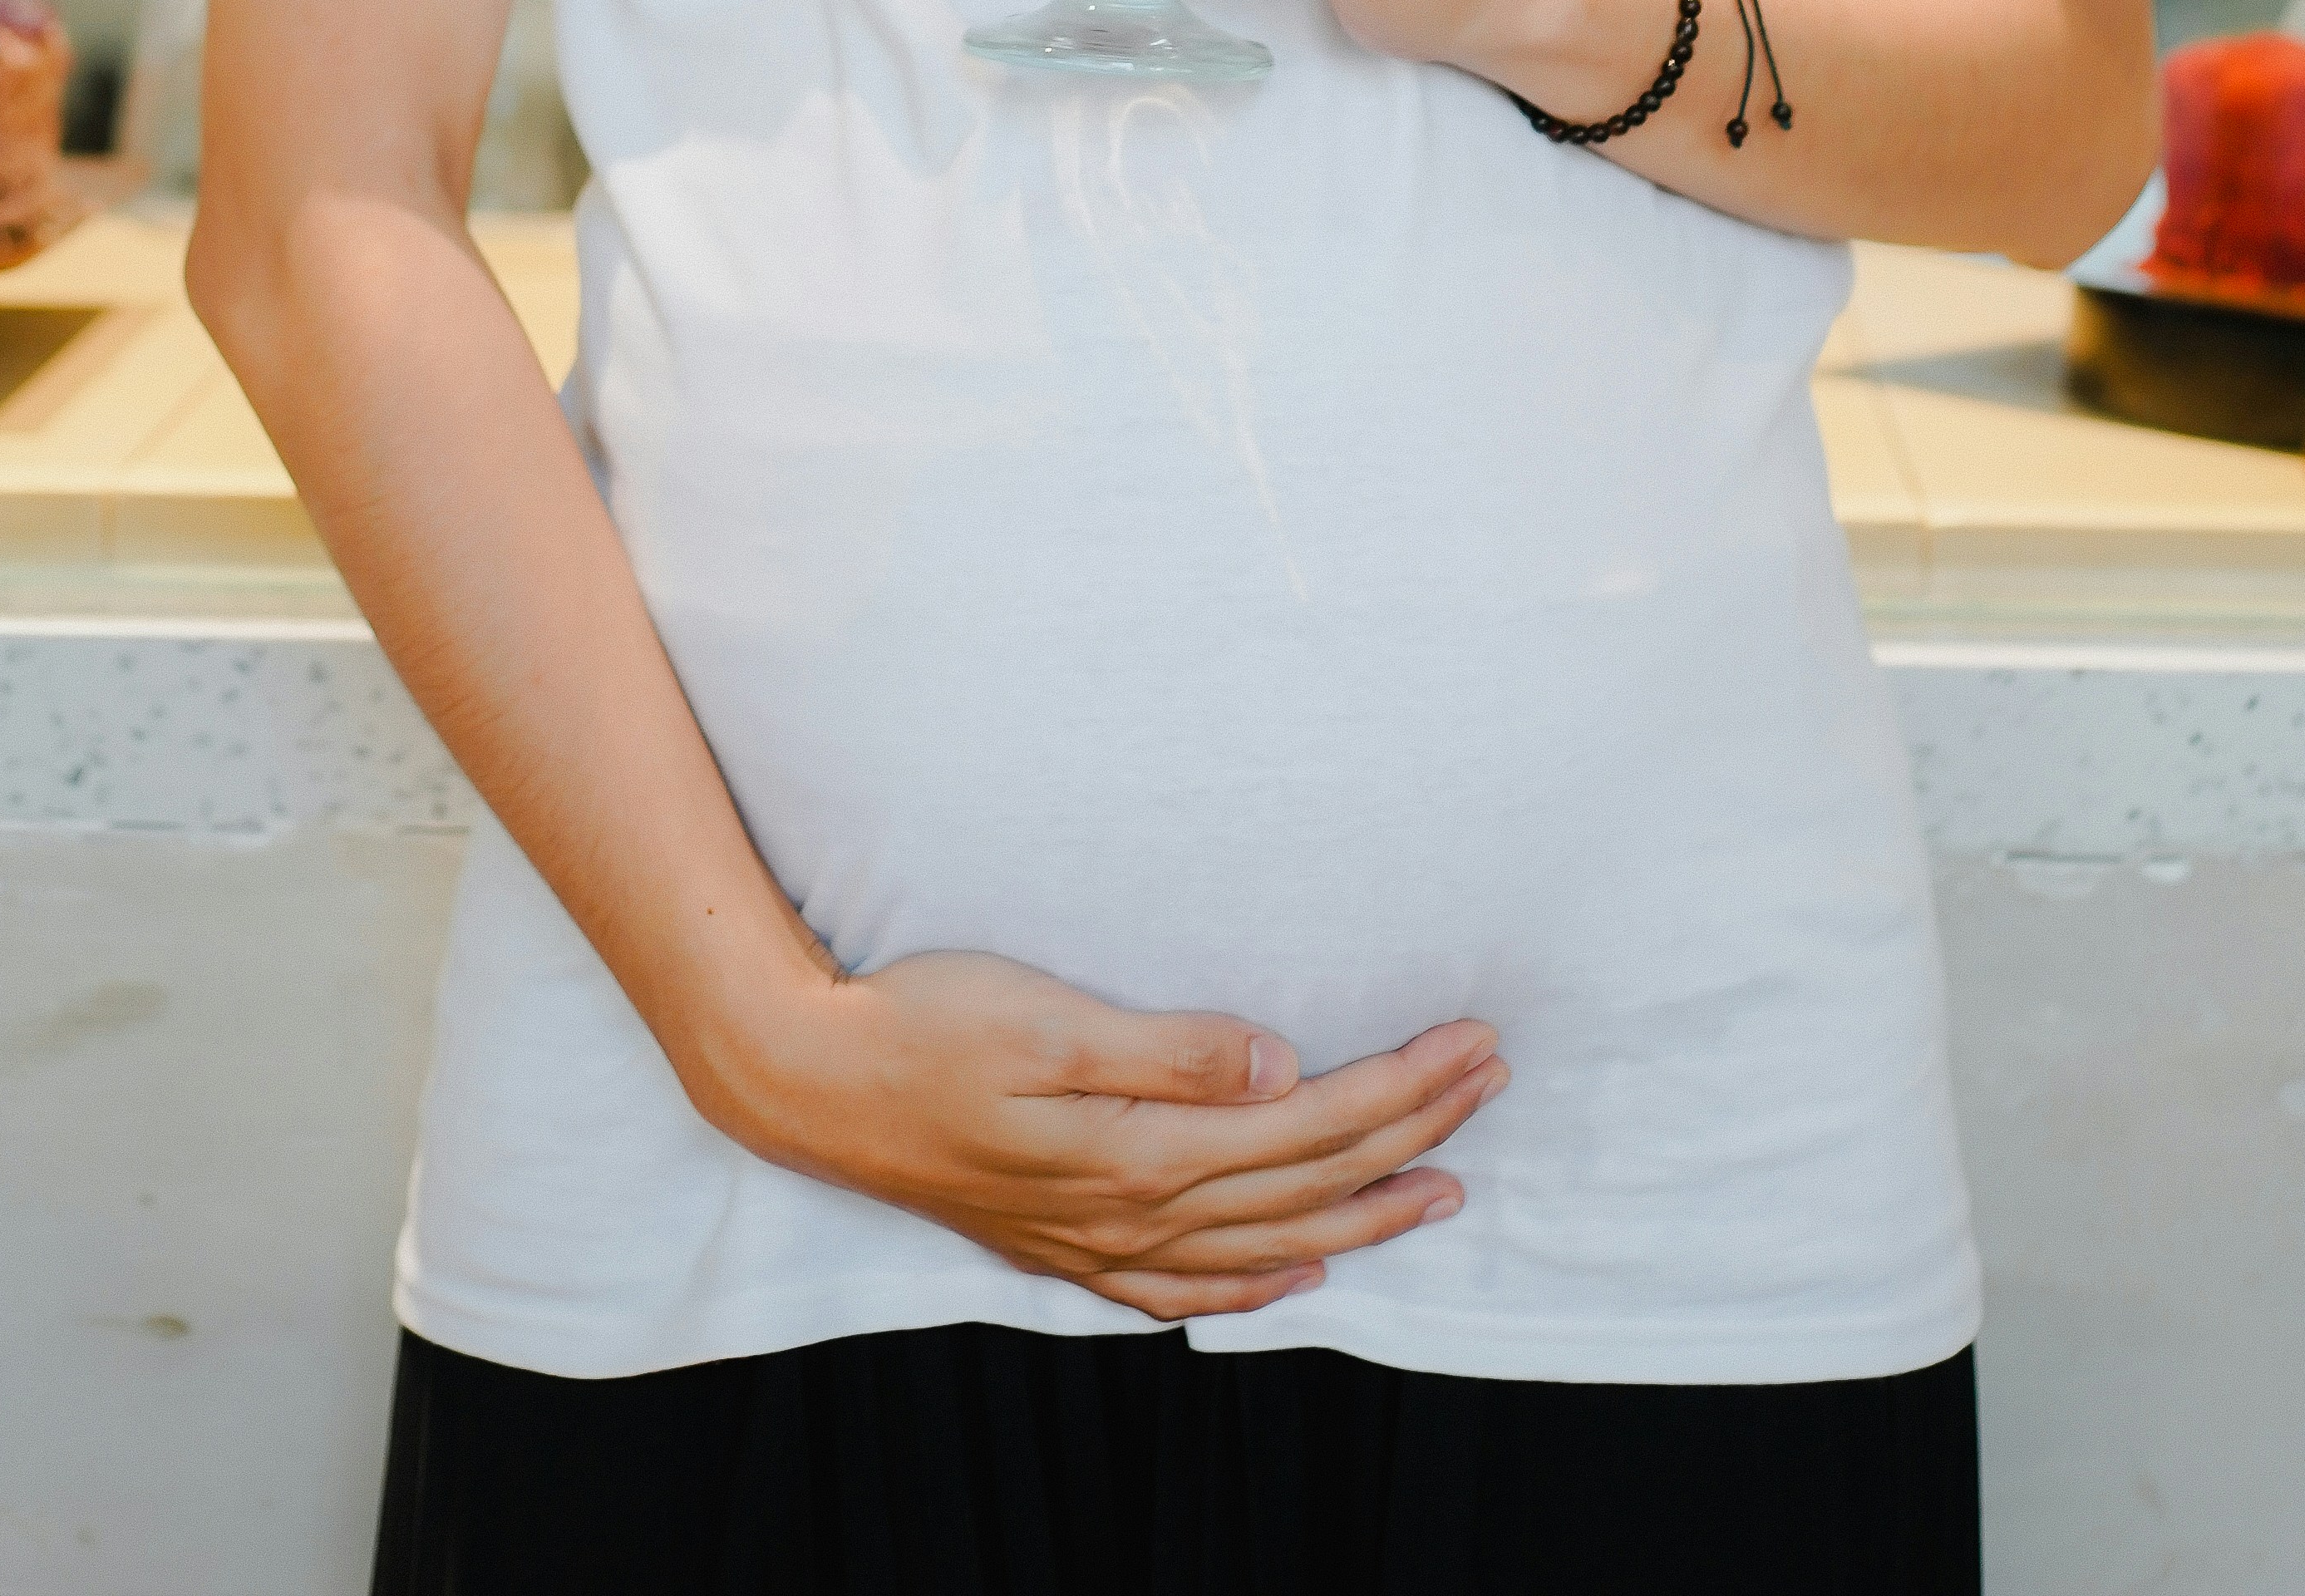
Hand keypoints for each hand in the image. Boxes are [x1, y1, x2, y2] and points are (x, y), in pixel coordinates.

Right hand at [708, 946, 1503, 1319]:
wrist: (812, 1084)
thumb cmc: (925, 1024)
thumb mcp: (1046, 1019)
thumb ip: (1167, 1049)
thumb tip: (1279, 1062)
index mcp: (1141, 1149)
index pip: (1310, 1123)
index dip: (1401, 1087)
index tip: (1473, 1043)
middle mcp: (1134, 1211)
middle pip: (1307, 1180)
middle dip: (1411, 1133)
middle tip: (1492, 1083)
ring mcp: (1100, 1240)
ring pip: (1267, 1240)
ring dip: (1363, 1214)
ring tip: (1442, 1191)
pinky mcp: (1066, 1244)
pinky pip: (1188, 1286)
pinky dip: (1258, 1281)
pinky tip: (1299, 1273)